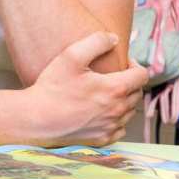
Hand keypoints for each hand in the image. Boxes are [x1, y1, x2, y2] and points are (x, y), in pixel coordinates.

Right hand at [22, 31, 148, 146]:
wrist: (36, 119)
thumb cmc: (52, 87)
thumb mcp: (71, 56)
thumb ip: (96, 41)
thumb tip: (115, 38)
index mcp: (115, 89)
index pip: (142, 75)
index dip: (135, 64)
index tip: (121, 63)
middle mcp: (117, 111)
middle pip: (137, 92)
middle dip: (129, 81)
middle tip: (112, 75)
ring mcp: (110, 127)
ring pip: (130, 111)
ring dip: (124, 100)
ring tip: (105, 92)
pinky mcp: (102, 140)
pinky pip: (120, 128)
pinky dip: (116, 119)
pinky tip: (101, 111)